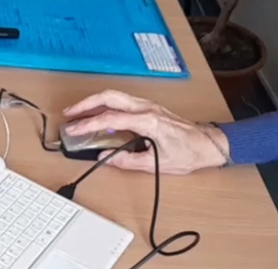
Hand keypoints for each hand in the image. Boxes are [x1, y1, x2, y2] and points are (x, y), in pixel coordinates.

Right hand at [62, 90, 230, 173]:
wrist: (207, 144)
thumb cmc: (188, 152)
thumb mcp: (157, 164)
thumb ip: (128, 161)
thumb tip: (107, 157)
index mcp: (148, 120)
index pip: (111, 117)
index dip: (89, 124)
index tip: (75, 130)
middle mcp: (147, 108)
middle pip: (110, 96)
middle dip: (86, 104)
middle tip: (70, 114)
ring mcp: (148, 105)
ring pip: (115, 95)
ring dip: (95, 102)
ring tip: (79, 113)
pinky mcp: (149, 108)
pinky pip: (123, 101)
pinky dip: (106, 105)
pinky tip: (99, 114)